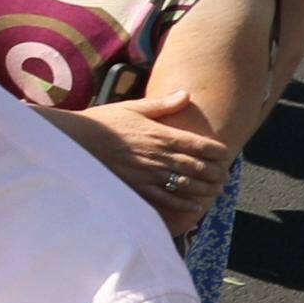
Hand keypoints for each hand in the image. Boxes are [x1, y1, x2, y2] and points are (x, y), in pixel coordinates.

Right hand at [60, 104, 236, 233]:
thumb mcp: (134, 108)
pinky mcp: (138, 188)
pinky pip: (166, 199)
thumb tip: (186, 94)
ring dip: (205, 188)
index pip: (199, 144)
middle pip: (197, 166)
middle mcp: (160, 156)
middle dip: (216, 172)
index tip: (225, 154)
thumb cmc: (104, 122)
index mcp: (161, 135)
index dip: (216, 151)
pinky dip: (183, 204)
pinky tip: (195, 207)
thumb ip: (163, 104)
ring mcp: (150, 174)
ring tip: (216, 190)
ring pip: (187, 184)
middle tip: (225, 175)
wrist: (78, 142)